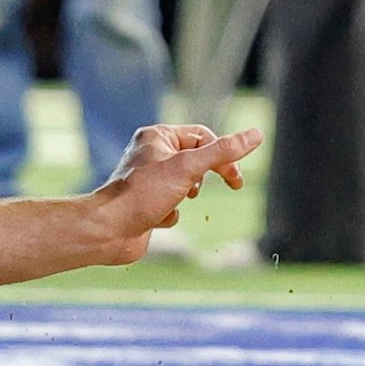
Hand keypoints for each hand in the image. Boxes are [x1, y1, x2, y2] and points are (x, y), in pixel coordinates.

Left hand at [81, 121, 260, 262]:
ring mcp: (148, 181)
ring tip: (178, 200)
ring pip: (185, 185)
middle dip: (204, 176)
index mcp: (158, 137)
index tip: (235, 177)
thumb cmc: (143, 194)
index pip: (203, 137)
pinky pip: (172, 206)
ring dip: (186, 195)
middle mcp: (151, 155)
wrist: (109, 230)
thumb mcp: (189, 167)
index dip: (223, 155)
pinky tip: (158, 218)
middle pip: (196, 160)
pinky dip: (172, 214)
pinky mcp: (146, 205)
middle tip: (231, 185)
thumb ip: (223, 151)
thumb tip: (255, 135)